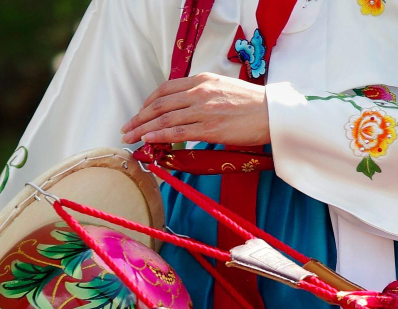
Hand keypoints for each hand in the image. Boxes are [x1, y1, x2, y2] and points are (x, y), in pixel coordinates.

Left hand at [122, 73, 269, 146]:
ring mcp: (203, 110)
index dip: (148, 102)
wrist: (271, 113)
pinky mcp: (208, 128)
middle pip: (160, 104)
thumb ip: (202, 95)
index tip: (139, 113)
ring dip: (143, 129)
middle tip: (126, 129)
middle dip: (139, 117)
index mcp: (202, 80)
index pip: (166, 89)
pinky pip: (177, 132)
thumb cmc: (250, 104)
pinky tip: (148, 140)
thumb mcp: (223, 89)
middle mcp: (200, 92)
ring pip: (164, 119)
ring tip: (131, 138)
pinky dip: (159, 136)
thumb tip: (186, 109)